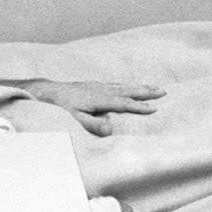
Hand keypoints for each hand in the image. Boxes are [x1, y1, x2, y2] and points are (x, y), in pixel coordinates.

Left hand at [20, 80, 165, 135]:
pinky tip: (129, 86)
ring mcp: (97, 85)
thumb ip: (92, 124)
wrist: (47, 91)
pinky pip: (115, 83)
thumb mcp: (74, 119)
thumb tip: (110, 128)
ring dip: (138, 86)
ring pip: (123, 85)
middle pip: (127, 90)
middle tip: (163, 91)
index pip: (123, 103)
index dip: (139, 107)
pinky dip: (126, 84)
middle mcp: (101, 89)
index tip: (155, 108)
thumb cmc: (61, 107)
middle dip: (145, 91)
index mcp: (99, 99)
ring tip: (153, 86)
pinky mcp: (93, 84)